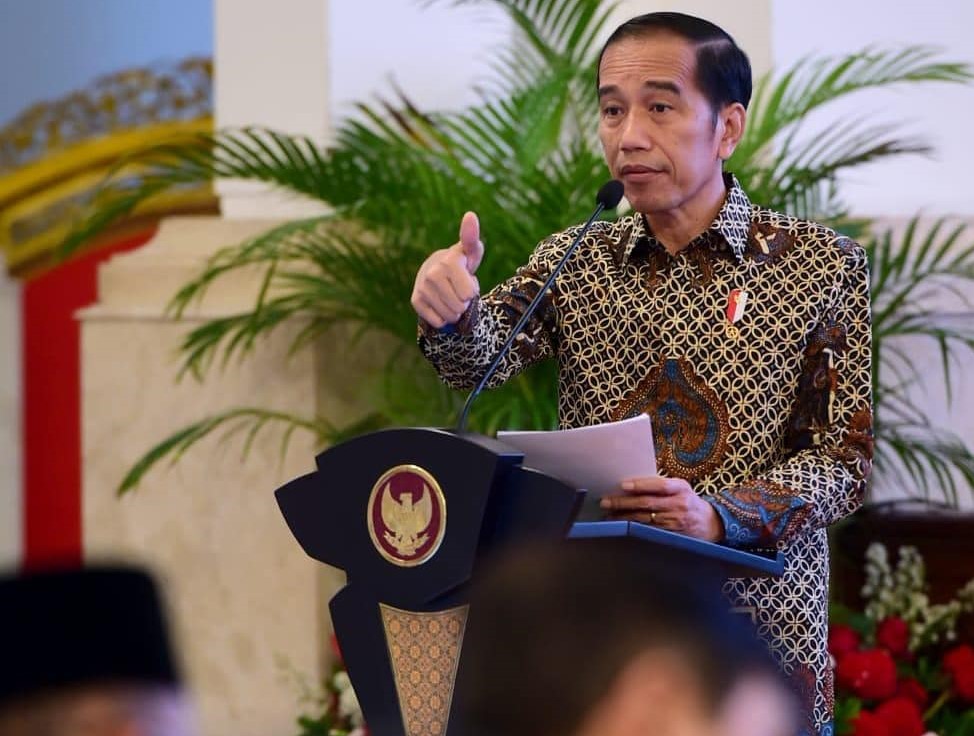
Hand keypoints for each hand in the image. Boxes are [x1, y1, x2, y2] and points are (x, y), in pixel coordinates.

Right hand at [411, 211, 483, 327]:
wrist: (435, 272)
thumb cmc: (460, 264)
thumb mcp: (471, 253)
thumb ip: (472, 238)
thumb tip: (470, 214)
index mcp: (449, 261)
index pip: (469, 293)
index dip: (472, 292)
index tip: (467, 283)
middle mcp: (433, 273)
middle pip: (461, 306)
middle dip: (465, 302)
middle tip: (459, 290)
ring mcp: (422, 287)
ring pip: (450, 315)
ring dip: (455, 311)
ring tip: (451, 296)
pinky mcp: (416, 300)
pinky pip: (437, 321)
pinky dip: (443, 318)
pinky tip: (441, 305)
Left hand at [600, 476, 724, 541]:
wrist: (710, 523)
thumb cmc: (688, 501)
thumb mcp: (681, 487)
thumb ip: (661, 485)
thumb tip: (631, 483)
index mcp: (681, 488)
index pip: (659, 485)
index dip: (641, 485)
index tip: (623, 485)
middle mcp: (679, 505)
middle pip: (647, 503)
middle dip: (623, 503)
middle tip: (606, 501)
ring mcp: (676, 522)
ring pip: (645, 519)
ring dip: (624, 517)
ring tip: (608, 515)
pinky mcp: (672, 536)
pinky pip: (649, 531)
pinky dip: (633, 528)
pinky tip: (621, 526)